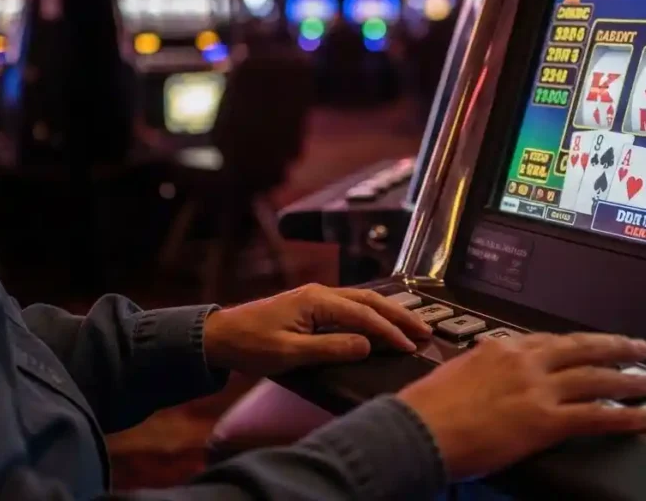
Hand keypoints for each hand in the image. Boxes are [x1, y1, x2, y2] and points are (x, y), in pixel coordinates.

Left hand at [204, 284, 431, 375]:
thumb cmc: (251, 345)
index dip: (390, 331)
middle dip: (399, 315)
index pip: (364, 315)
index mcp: (317, 301)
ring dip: (389, 313)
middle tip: (425, 331)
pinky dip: (372, 314)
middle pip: (370, 301)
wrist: (220, 336)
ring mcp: (316, 297)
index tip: (410, 346)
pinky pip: (351, 306)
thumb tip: (368, 345)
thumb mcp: (290, 353)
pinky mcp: (312, 306)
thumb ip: (331, 348)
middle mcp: (320, 293)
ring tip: (412, 326)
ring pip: (362, 300)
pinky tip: (382, 321)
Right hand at [398, 333, 645, 480]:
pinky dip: (622, 416)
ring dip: (626, 379)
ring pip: (595, 378)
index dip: (576, 345)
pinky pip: (594, 415)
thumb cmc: (428, 406)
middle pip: (581, 349)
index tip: (591, 346)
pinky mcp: (545, 421)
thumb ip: (480, 369)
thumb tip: (485, 372)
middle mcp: (525, 362)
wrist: (420, 428)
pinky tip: (640, 417)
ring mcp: (538, 389)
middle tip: (638, 347)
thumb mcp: (456, 373)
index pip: (549, 341)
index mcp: (501, 349)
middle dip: (613, 347)